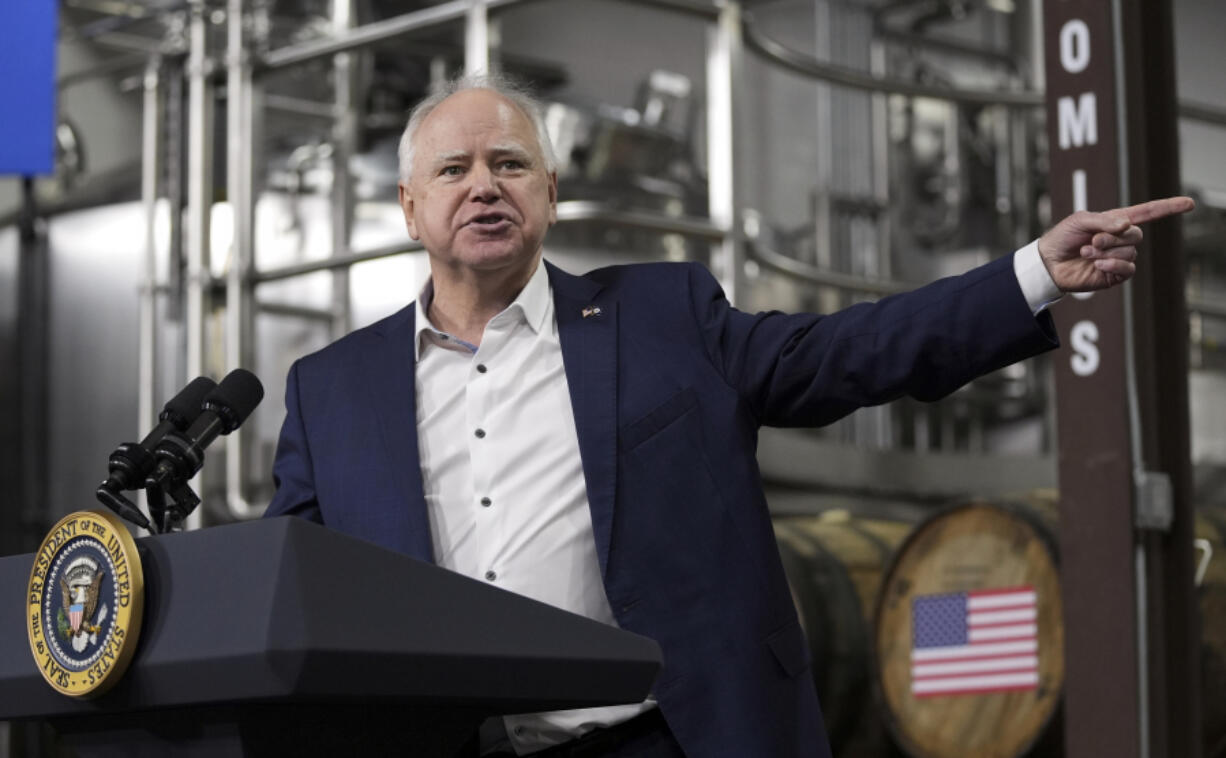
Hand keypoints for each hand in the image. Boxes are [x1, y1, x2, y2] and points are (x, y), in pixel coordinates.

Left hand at [1038, 196, 1194, 291]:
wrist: (1048, 262)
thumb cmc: (1062, 238)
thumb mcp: (1080, 220)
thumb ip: (1104, 221)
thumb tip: (1126, 225)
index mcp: (1116, 222)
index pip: (1148, 213)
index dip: (1168, 207)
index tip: (1189, 203)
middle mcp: (1121, 240)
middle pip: (1136, 235)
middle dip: (1113, 237)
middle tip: (1091, 241)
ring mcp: (1119, 258)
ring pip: (1130, 252)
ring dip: (1106, 252)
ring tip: (1087, 253)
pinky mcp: (1114, 275)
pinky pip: (1128, 269)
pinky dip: (1113, 265)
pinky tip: (1098, 265)